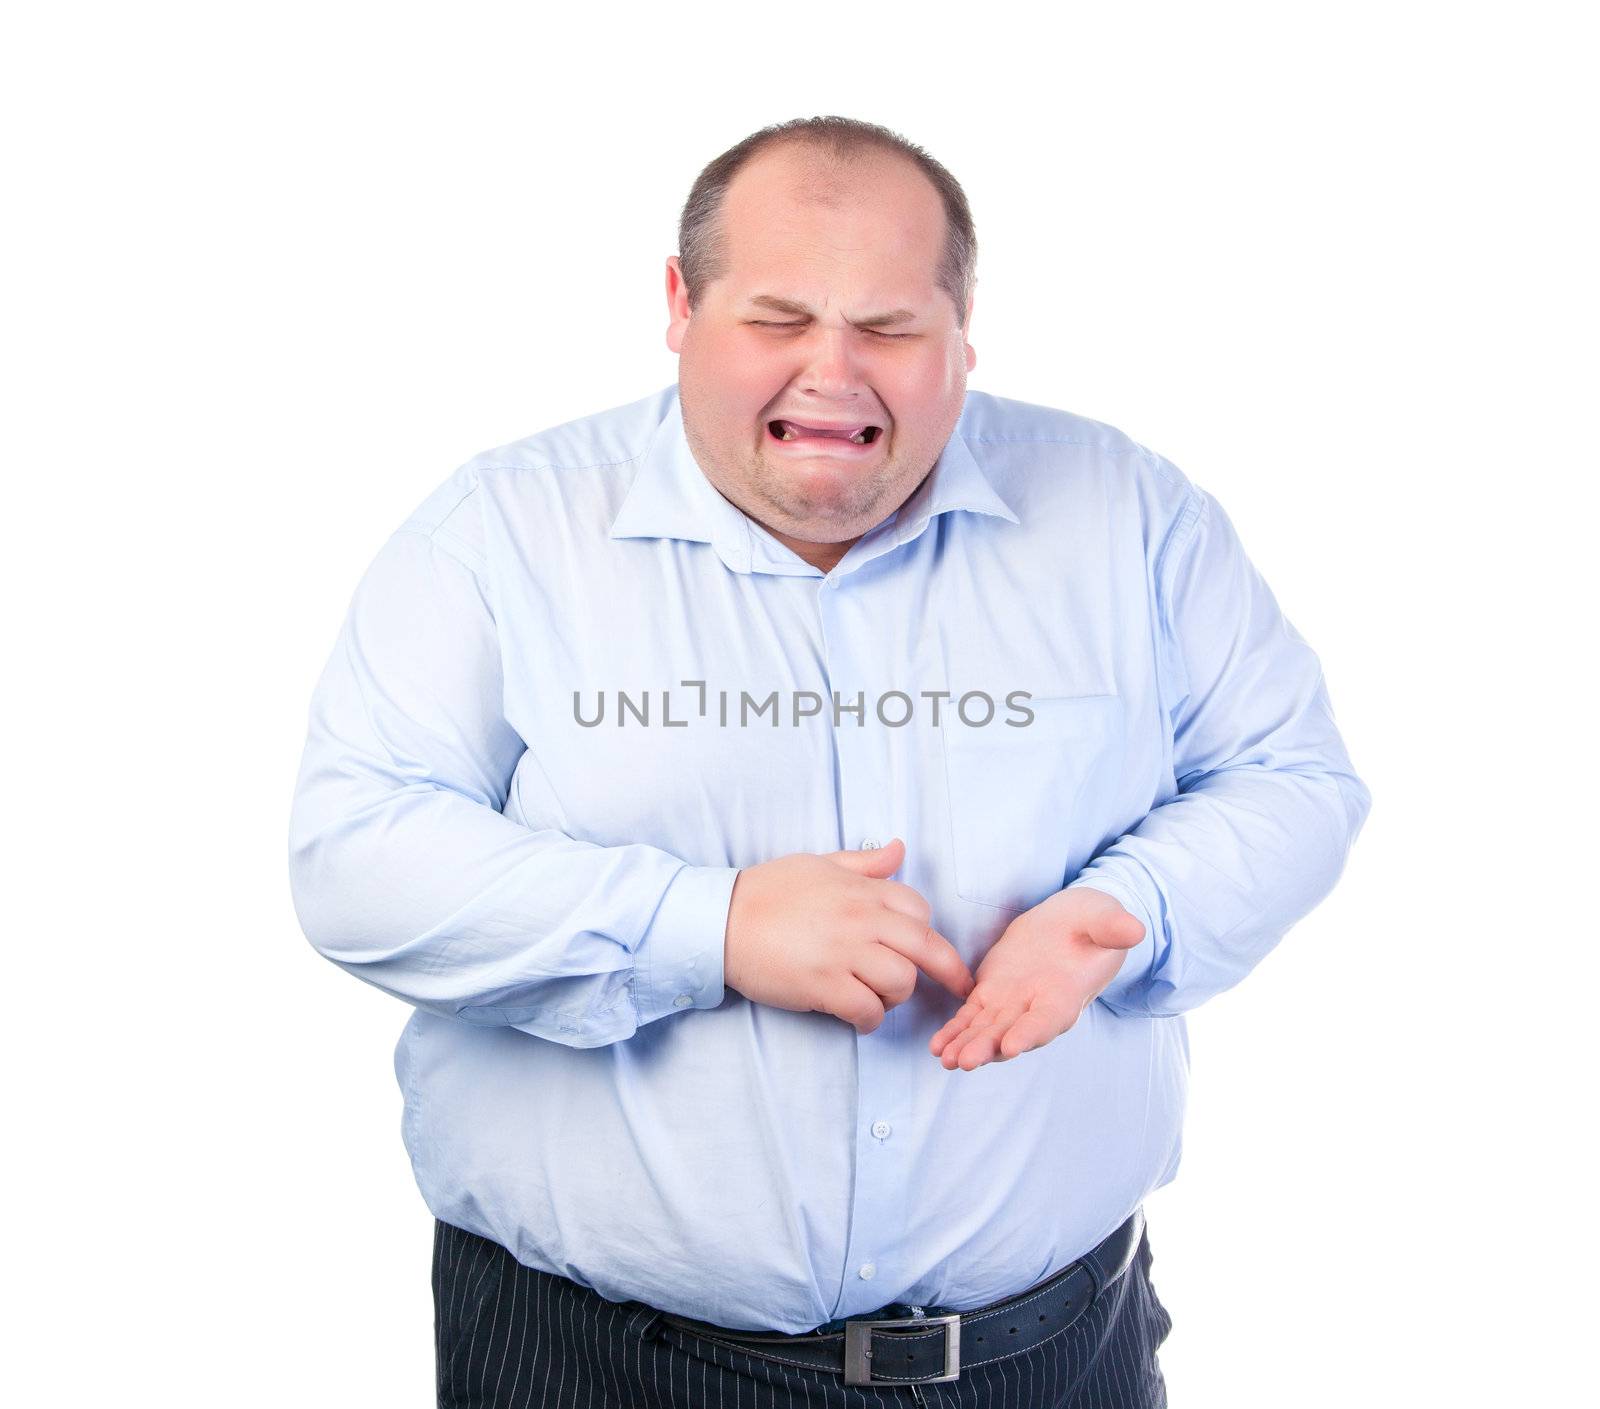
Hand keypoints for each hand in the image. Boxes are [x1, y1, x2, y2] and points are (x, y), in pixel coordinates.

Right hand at [724, 838, 974, 1033]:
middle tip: (959, 990)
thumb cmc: (766, 891)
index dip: (926, 931)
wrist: (720, 920)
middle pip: (927, 947)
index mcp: (861, 890)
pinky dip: (870, 1020)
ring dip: (897, 997)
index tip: (925, 949)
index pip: (919, 909)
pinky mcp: (823, 985)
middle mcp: (860, 919)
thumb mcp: (819, 864)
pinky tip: (858, 1018)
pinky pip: (868, 1010)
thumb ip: (863, 863)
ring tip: (878, 998)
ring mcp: (843, 952)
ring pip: (902, 982)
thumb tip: (899, 850)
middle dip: (950, 972)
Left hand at [929, 886, 1144, 1071]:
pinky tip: (938, 1047)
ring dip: (967, 1045)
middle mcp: (1038, 1007)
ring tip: (945, 1059)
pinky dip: (956, 1031)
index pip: (1049, 1018)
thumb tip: (1135, 929)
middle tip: (966, 1061)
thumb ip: (1114, 928)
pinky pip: (971, 1016)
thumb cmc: (1094, 924)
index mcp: (1067, 993)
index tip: (1012, 1045)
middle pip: (1012, 1032)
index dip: (1032, 1032)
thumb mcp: (1107, 920)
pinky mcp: (993, 993)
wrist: (1073, 922)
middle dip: (988, 1048)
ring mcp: (1014, 1003)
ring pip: (987, 1029)